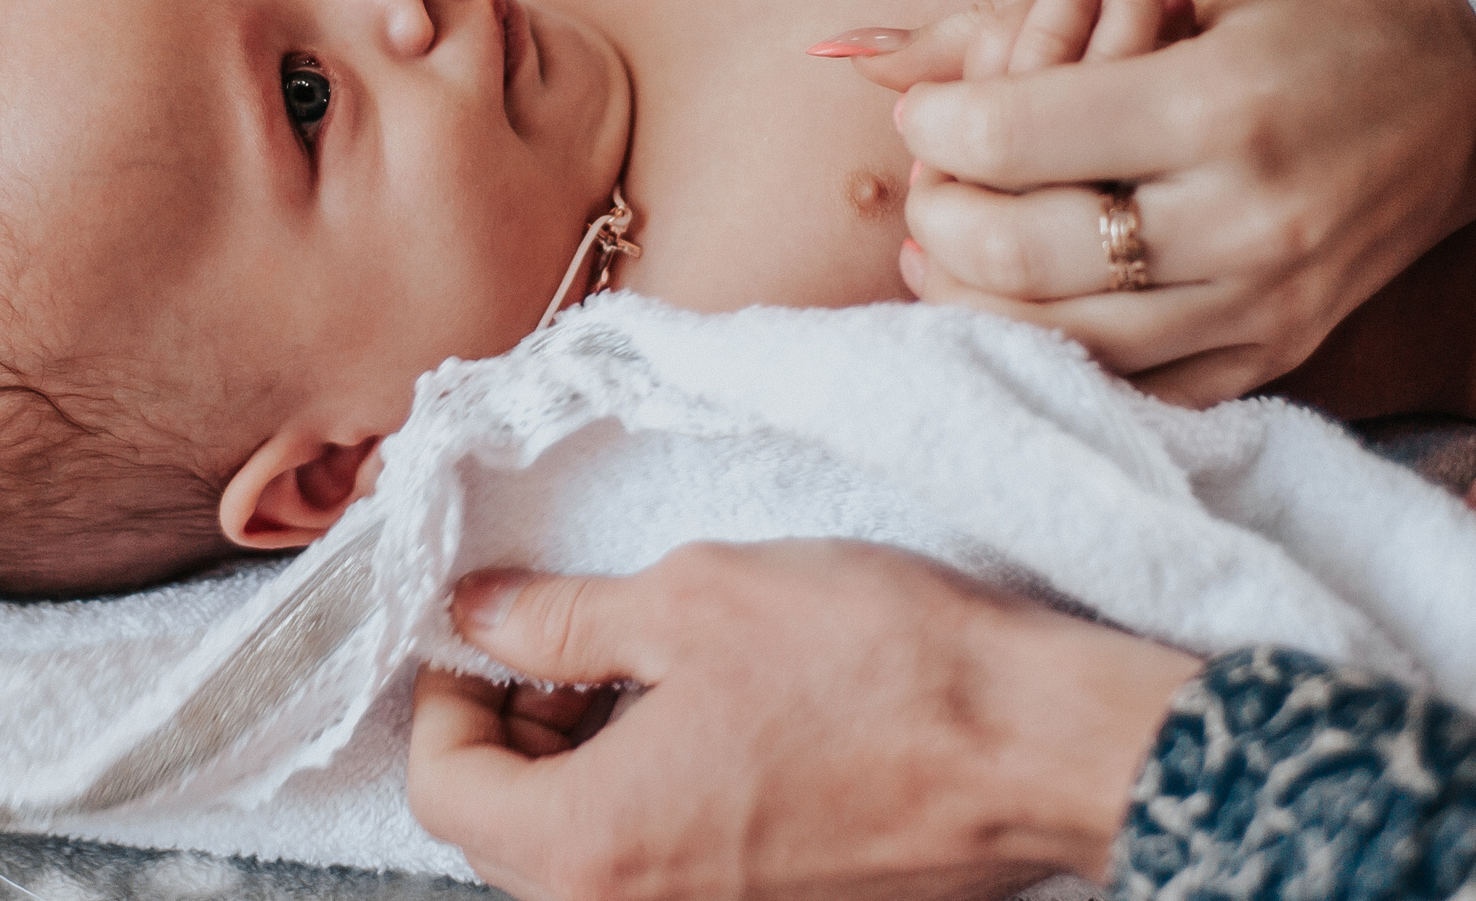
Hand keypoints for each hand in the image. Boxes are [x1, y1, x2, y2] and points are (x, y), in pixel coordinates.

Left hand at [405, 540, 1198, 900]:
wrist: (1034, 751)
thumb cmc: (875, 667)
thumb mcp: (693, 601)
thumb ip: (563, 619)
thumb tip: (479, 614)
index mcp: (592, 847)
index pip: (443, 792)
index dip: (440, 699)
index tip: (479, 633)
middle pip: (506, 834)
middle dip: (514, 729)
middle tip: (565, 640)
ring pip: (584, 857)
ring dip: (582, 764)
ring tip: (644, 669)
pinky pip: (663, 873)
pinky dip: (650, 800)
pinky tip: (707, 721)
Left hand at [819, 0, 1475, 404]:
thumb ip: (1008, 14)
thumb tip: (860, 53)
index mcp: (1218, 104)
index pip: (1012, 137)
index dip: (936, 123)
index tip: (926, 108)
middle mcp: (1246, 218)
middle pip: (1023, 254)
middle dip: (938, 217)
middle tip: (926, 181)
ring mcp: (1268, 300)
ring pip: (1066, 340)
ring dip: (976, 295)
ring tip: (944, 244)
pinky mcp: (1282, 348)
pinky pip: (1139, 388)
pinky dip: (1059, 352)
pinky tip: (1020, 303)